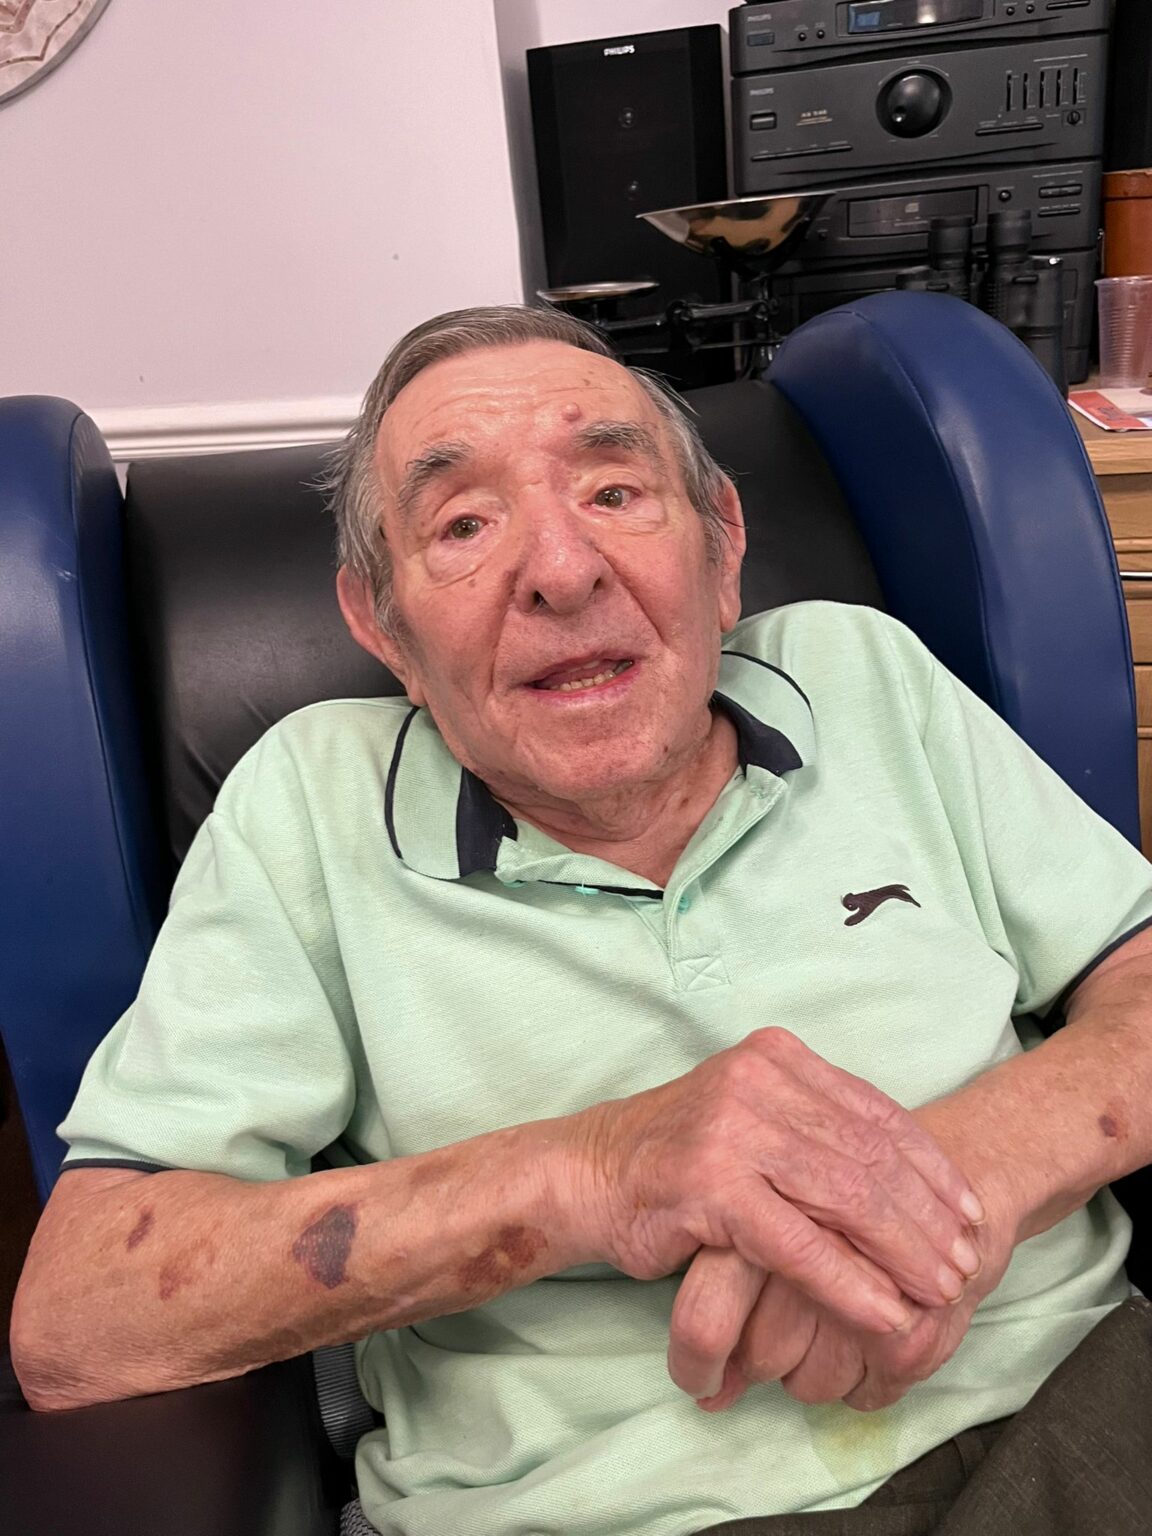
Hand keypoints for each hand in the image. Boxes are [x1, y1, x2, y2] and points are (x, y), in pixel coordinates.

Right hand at [568, 1028, 984, 1341]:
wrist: (584, 1175)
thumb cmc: (674, 1158)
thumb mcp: (750, 1121)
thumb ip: (814, 1131)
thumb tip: (904, 1178)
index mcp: (775, 1057)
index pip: (876, 1111)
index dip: (931, 1165)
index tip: (970, 1209)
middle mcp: (758, 1080)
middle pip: (870, 1154)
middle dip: (928, 1214)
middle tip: (967, 1260)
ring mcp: (733, 1128)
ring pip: (846, 1197)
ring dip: (903, 1252)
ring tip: (940, 1290)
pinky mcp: (710, 1184)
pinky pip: (800, 1244)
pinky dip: (851, 1284)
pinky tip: (884, 1313)